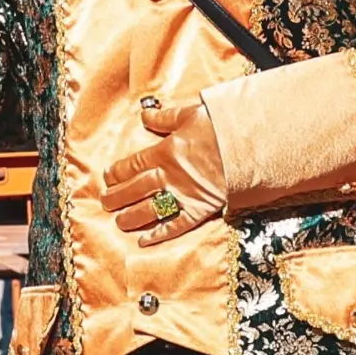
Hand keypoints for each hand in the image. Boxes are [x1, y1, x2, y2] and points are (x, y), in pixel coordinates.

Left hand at [96, 94, 231, 237]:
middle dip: (117, 197)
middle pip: (135, 189)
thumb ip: (166, 118)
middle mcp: (169, 176)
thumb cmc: (222, 126)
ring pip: (149, 210)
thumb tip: (145, 116)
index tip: (108, 177)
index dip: (117, 172)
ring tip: (119, 222)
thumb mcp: (191, 114)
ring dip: (131, 217)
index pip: (132, 165)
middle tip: (105, 202)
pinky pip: (175, 225)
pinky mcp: (199, 210)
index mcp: (164, 152)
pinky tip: (144, 240)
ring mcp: (183, 195)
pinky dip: (159, 234)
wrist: (250, 146)